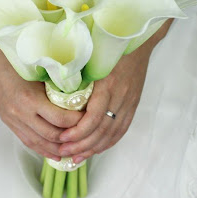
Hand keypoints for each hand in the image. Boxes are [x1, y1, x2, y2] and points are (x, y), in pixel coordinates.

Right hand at [0, 43, 83, 160]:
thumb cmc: (16, 63)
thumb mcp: (38, 74)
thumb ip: (53, 89)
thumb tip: (73, 99)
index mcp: (31, 99)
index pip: (60, 119)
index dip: (76, 122)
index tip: (87, 118)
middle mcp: (21, 113)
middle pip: (50, 135)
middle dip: (69, 139)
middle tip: (83, 136)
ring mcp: (13, 120)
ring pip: (38, 142)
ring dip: (55, 149)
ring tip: (70, 152)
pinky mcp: (8, 122)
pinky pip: (26, 141)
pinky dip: (40, 148)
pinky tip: (51, 153)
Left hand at [58, 24, 169, 163]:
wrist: (138, 40)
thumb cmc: (111, 45)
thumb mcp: (93, 56)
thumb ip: (79, 73)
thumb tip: (57, 88)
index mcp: (108, 84)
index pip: (94, 117)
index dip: (78, 131)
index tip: (63, 138)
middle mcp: (120, 96)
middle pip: (102, 130)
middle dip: (83, 145)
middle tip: (65, 152)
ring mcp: (129, 101)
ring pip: (113, 133)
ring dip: (95, 148)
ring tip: (78, 157)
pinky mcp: (133, 103)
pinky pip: (123, 128)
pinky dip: (109, 141)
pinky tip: (97, 148)